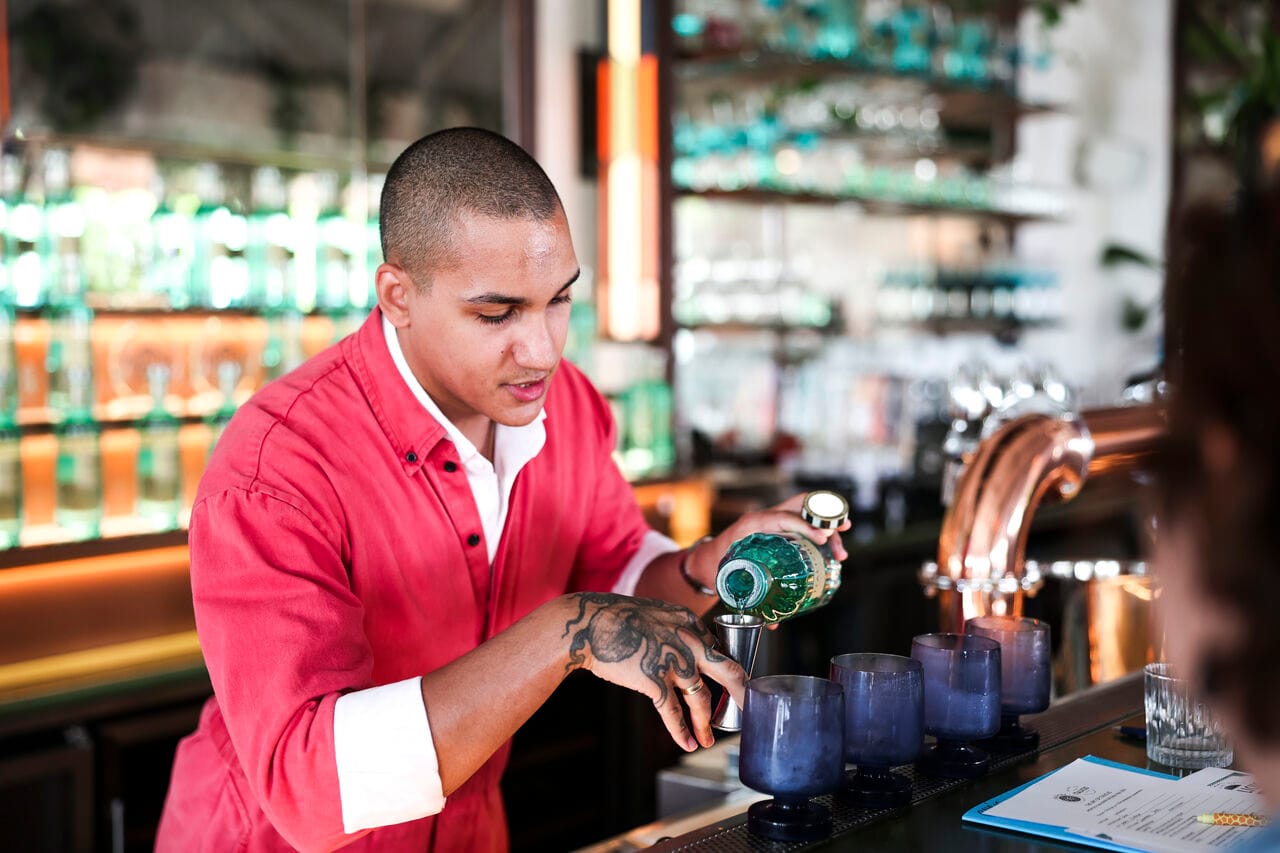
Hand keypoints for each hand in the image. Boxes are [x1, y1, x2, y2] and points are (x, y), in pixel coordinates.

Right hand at [560, 592, 744, 750]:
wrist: (588, 622)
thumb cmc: (614, 617)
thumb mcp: (652, 613)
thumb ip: (671, 629)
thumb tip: (679, 644)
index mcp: (688, 622)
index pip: (716, 649)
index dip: (724, 670)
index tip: (727, 684)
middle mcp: (688, 642)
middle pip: (728, 671)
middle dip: (743, 694)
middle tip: (749, 710)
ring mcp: (673, 662)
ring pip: (701, 699)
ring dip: (706, 723)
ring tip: (709, 741)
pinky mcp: (654, 681)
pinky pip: (673, 712)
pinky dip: (681, 731)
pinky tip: (688, 744)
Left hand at [686, 492, 852, 591]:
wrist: (705, 559)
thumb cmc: (715, 567)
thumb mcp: (729, 581)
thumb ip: (751, 601)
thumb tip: (773, 624)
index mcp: (751, 525)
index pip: (782, 518)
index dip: (804, 526)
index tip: (822, 537)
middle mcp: (765, 518)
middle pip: (801, 505)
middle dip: (825, 515)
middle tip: (843, 530)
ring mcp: (774, 521)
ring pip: (807, 515)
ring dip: (828, 528)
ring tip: (840, 553)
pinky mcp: (779, 529)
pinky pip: (804, 525)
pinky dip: (821, 535)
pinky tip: (832, 552)